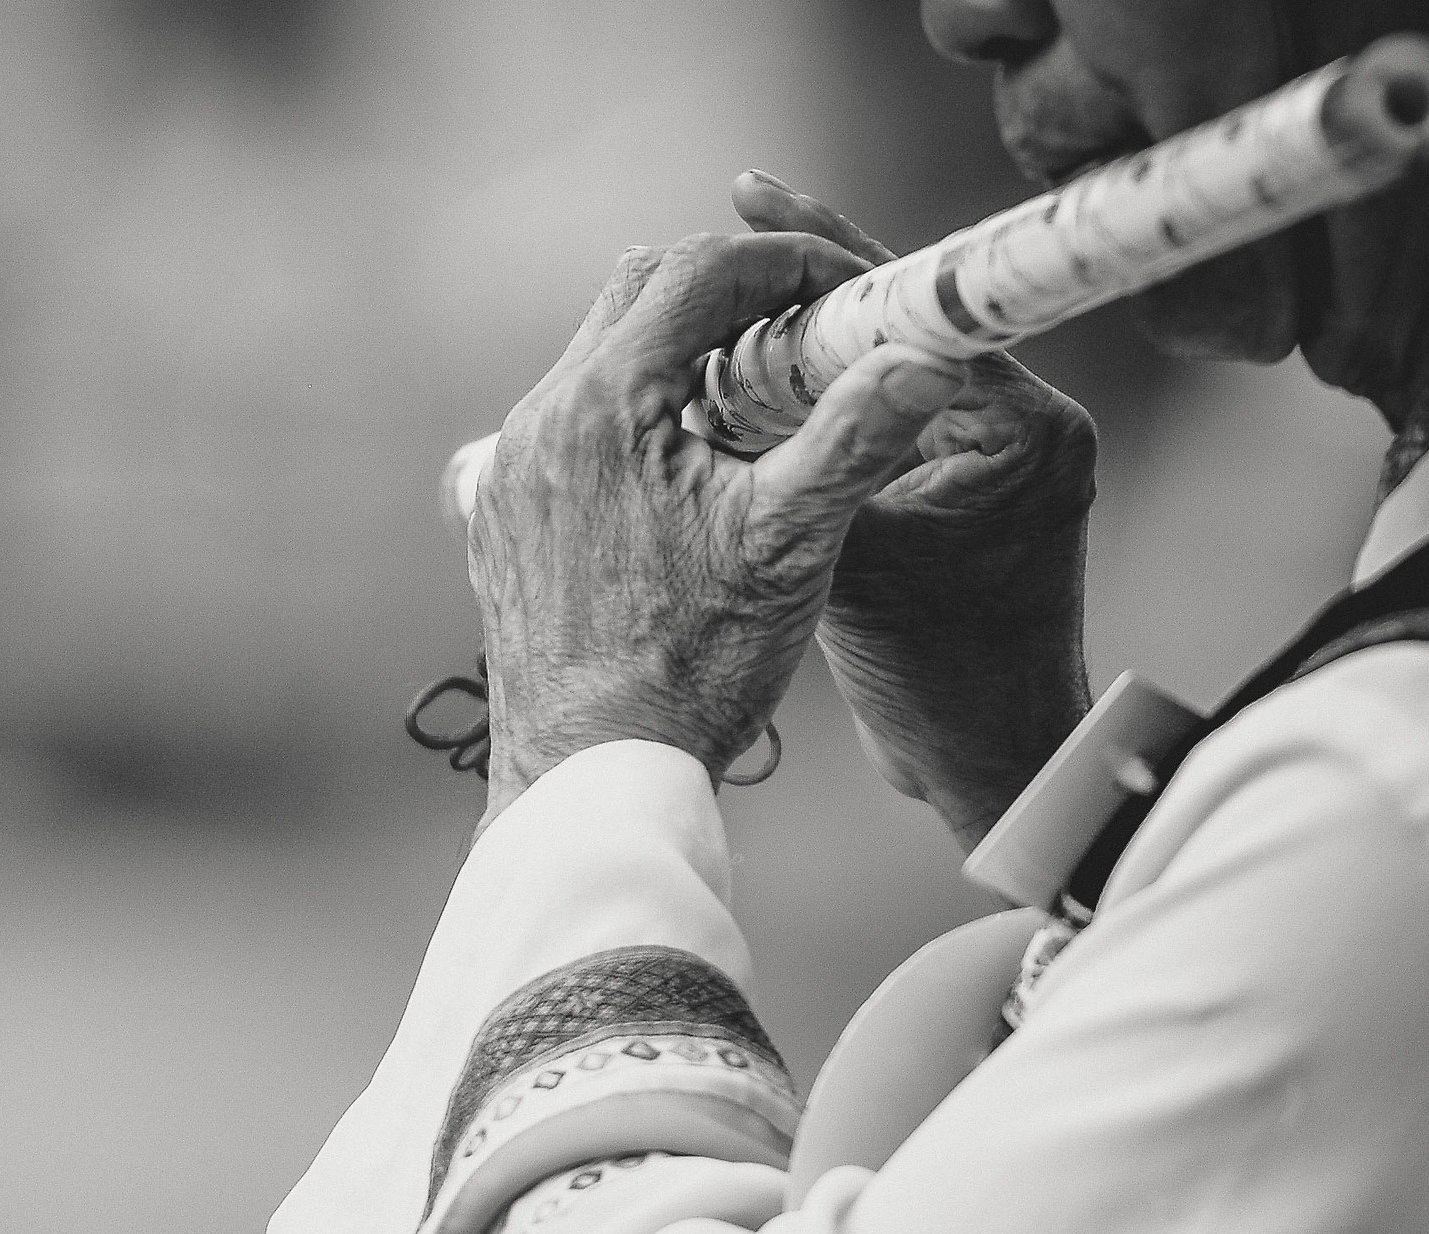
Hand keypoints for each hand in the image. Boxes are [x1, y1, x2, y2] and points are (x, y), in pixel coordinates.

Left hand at [470, 230, 974, 831]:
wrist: (592, 772)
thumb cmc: (695, 666)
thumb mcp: (792, 544)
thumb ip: (856, 436)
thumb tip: (930, 357)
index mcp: (605, 401)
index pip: (702, 271)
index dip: (788, 267)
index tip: (847, 299)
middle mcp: (540, 418)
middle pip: (640, 293)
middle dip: (730, 296)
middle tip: (806, 336)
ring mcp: (508, 467)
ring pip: (599, 358)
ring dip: (678, 355)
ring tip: (756, 402)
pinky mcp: (499, 513)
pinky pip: (567, 423)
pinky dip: (631, 415)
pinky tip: (686, 468)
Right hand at [731, 173, 1095, 852]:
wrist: (987, 768)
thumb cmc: (935, 687)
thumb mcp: (848, 567)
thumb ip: (805, 461)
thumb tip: (717, 369)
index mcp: (1023, 429)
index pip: (912, 308)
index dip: (819, 256)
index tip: (749, 200)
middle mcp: (1026, 425)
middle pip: (894, 327)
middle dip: (797, 297)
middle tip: (716, 249)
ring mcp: (996, 457)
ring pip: (878, 372)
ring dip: (797, 352)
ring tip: (709, 321)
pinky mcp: (966, 488)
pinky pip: (874, 420)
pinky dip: (810, 408)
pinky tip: (735, 393)